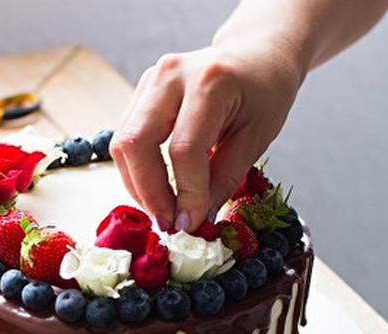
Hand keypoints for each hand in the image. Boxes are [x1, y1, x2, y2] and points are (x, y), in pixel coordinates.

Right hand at [110, 42, 302, 233]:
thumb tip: (195, 220)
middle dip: (148, 192)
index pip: (184, 149)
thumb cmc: (264, 92)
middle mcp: (171, 75)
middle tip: (168, 223)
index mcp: (210, 82)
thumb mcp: (256, 138)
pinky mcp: (141, 91)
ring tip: (164, 209)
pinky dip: (137, 170)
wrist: (256, 55)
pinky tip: (157, 188)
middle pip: (136, 142)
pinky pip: (126, 137)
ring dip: (138, 185)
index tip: (190, 224)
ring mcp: (150, 80)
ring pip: (123, 142)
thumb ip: (223, 179)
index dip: (185, 194)